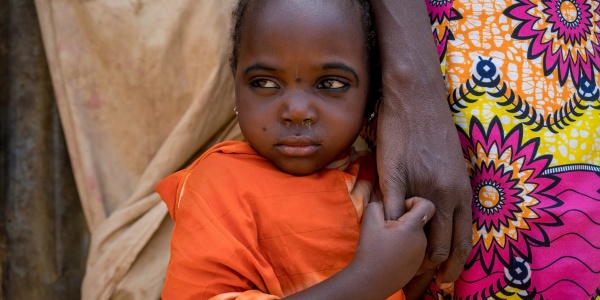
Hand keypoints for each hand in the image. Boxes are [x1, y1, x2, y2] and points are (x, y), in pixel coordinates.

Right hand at [350, 198, 434, 297]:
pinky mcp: (419, 265)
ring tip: (389, 241)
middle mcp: (424, 240)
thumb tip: (387, 202)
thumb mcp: (370, 219)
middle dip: (407, 219)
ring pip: (419, 234)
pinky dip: (407, 246)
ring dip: (407, 233)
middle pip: (422, 220)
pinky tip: (392, 253)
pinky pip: (417, 248)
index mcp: (413, 227)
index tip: (400, 209)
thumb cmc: (371, 249)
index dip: (414, 201)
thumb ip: (380, 204)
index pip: (427, 205)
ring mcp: (422, 254)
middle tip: (390, 227)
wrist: (370, 281)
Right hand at [369, 0, 473, 284]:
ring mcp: (420, 186)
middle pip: (441, 246)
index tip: (446, 282)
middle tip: (422, 287)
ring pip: (417, 235)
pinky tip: (380, 239)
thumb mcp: (452, 165)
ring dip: (407, 257)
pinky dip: (385, 229)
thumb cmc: (434, 130)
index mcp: (462, 192)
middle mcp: (446, 194)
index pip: (463, 241)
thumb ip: (448, 192)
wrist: (417, 98)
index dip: (455, 265)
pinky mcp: (396, 175)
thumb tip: (441, 214)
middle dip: (432, 272)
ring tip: (399, 271)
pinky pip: (390, 210)